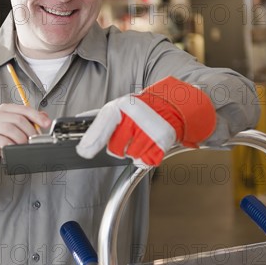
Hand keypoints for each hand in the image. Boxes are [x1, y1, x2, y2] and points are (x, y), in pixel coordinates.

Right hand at [0, 104, 51, 169]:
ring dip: (22, 138)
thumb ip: (29, 120)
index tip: (47, 124)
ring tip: (25, 145)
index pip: (24, 109)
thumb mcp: (14, 126)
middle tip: (34, 140)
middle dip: (31, 131)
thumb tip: (45, 117)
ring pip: (10, 129)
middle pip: (19, 119)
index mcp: (6, 109)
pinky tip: (14, 148)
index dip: (37, 116)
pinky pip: (1, 140)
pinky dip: (10, 144)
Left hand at [76, 76, 215, 165]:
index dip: (92, 139)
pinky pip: (145, 160)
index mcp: (125, 104)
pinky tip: (152, 144)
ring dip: (135, 151)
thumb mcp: (125, 105)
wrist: (184, 104)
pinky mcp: (163, 140)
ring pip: (130, 155)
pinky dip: (147, 156)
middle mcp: (137, 115)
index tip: (83, 151)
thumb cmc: (152, 106)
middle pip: (115, 147)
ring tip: (144, 137)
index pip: (103, 122)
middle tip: (131, 135)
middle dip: (120, 146)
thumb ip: (102, 118)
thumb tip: (81, 125)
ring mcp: (150, 128)